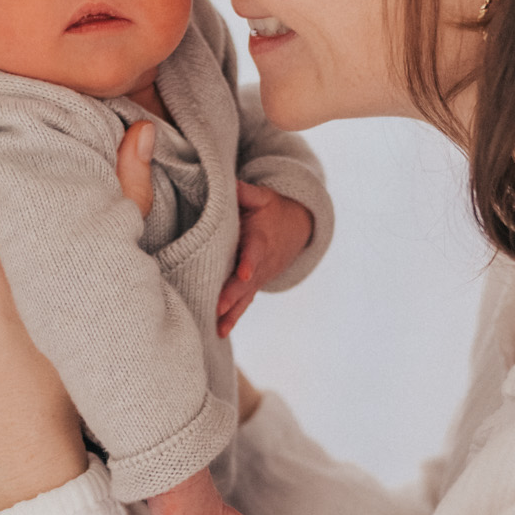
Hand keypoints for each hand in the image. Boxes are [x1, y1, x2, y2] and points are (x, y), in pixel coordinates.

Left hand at [216, 183, 313, 337]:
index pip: (255, 252)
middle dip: (233, 295)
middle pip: (246, 282)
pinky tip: (219, 332)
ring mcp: (258, 278)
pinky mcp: (253, 286)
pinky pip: (243, 303)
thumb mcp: (262, 197)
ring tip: (218, 329)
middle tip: (219, 307)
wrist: (296, 229)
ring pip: (245, 297)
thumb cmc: (273, 210)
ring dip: (232, 313)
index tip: (244, 273)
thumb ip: (245, 192)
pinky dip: (233, 317)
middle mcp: (261, 263)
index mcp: (261, 239)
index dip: (249, 263)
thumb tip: (228, 182)